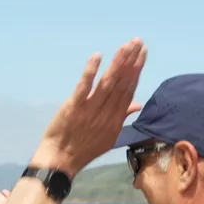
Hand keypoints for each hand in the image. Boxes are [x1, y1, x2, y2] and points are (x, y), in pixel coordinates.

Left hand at [34, 38, 147, 173]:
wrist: (61, 160)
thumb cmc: (84, 148)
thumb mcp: (109, 137)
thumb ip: (123, 117)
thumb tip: (138, 104)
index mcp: (116, 119)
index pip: (129, 90)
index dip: (136, 71)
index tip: (142, 54)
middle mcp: (107, 113)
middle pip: (121, 83)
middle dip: (131, 61)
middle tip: (138, 42)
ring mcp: (90, 109)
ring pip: (108, 83)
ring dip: (118, 62)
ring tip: (126, 46)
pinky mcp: (74, 107)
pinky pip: (84, 87)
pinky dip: (91, 71)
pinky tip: (98, 56)